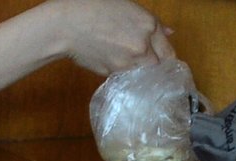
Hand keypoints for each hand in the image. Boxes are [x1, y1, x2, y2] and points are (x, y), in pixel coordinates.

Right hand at [41, 0, 171, 75]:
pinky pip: (123, 77)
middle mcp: (142, 46)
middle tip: (141, 60)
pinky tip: (110, 60)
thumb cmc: (93, 7)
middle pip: (158, 67)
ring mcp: (127, 63)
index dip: (165, 57)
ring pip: (141, 75)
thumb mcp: (127, 7)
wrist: (65, 24)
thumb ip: (151, 23)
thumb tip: (170, 32)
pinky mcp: (112, 74)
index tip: (161, 59)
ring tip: (123, 59)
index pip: (169, 52)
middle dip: (152, 65)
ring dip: (137, 71)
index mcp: (148, 25)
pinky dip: (121, 73)